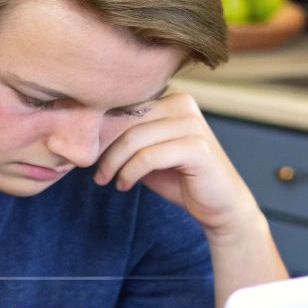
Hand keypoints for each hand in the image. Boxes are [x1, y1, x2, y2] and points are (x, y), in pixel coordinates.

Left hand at [93, 92, 262, 235]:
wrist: (221, 206)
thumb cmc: (182, 180)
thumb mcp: (149, 155)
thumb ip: (128, 141)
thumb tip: (87, 135)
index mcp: (173, 100)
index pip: (127, 106)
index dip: (102, 130)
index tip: (87, 153)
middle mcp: (184, 105)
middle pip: (128, 121)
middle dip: (105, 148)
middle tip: (96, 173)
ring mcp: (193, 124)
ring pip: (136, 139)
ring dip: (114, 163)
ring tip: (107, 180)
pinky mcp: (197, 148)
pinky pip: (150, 156)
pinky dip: (131, 172)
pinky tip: (124, 185)